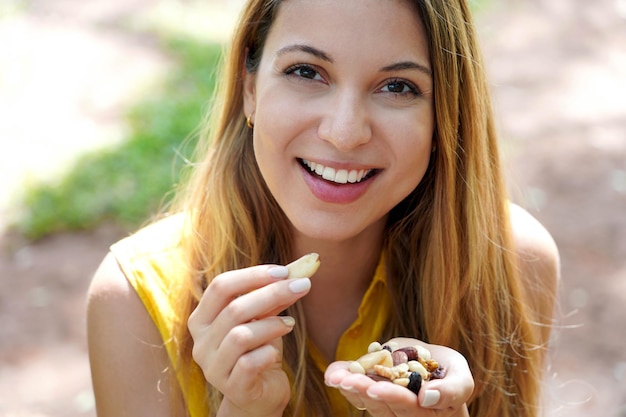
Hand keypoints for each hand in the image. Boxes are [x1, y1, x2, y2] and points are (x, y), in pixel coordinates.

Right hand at [187, 264, 311, 416]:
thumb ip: (273, 296)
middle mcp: (200, 343)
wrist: (260, 395)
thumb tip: (299, 270)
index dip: (252, 275)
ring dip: (271, 324)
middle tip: (301, 286)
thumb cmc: (258, 350)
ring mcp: (213, 367)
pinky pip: (250, 363)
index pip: (220, 286)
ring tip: (289, 324)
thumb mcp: (262, 319)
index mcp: (201, 319)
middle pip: (234, 308)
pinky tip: (276, 352)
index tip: (284, 271)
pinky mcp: (231, 387)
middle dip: (272, 293)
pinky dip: (268, 352)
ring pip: (241, 335)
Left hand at [324, 337, 473, 416]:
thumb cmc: (451, 375)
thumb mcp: (461, 378)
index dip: (391, 397)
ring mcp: (389, 409)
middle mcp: (406, 415)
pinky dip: (345, 382)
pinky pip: (359, 396)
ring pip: (368, 403)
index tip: (374, 388)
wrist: (437, 371)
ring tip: (335, 377)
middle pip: (383, 407)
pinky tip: (333, 374)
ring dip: (350, 389)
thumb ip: (452, 390)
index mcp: (428, 413)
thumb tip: (426, 397)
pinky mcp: (375, 399)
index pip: (409, 407)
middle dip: (363, 391)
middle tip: (346, 380)